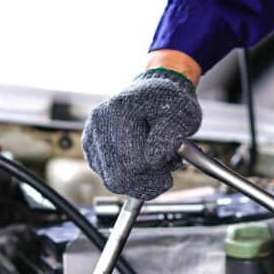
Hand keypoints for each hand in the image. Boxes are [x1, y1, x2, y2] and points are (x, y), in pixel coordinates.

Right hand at [82, 67, 200, 199]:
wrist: (155, 90)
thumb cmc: (170, 101)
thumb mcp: (183, 113)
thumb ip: (172, 136)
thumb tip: (154, 159)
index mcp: (121, 110)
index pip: (133, 163)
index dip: (155, 174)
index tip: (169, 173)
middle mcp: (100, 122)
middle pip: (117, 177)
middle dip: (146, 183)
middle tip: (163, 177)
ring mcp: (92, 135)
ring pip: (112, 180)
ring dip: (137, 180)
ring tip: (154, 163)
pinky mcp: (91, 146)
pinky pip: (107, 176)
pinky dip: (127, 176)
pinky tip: (140, 162)